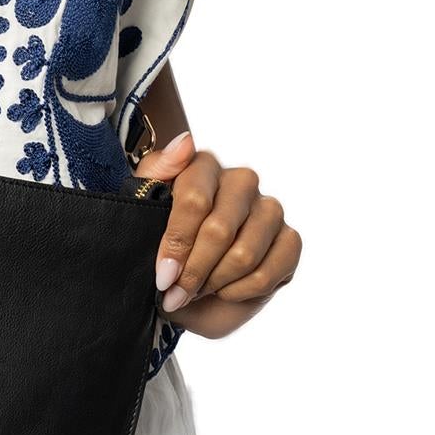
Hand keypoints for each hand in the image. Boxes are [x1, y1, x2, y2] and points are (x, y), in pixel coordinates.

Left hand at [133, 130, 301, 339]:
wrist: (189, 286)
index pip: (195, 200)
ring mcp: (270, 209)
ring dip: (215, 283)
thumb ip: (156, 172)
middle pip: (219, 230)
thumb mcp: (144, 209)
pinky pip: (269, 272)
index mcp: (204, 166)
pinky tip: (225, 290)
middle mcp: (241, 181)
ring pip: (244, 254)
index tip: (162, 276)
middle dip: (194, 271)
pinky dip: (241, 291)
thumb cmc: (163, 244)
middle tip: (176, 292)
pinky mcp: (289, 239)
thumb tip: (185, 142)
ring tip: (198, 290)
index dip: (177, 243)